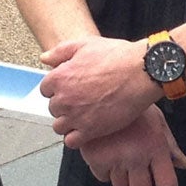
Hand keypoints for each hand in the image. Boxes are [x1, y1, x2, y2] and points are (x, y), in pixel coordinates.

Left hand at [37, 34, 160, 148]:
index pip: (45, 89)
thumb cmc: (117, 56)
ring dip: (68, 122)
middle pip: (53, 108)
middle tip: (81, 100)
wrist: (140, 72)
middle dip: (64, 105)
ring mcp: (76, 116)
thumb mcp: (85, 44)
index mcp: (59, 77)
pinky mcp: (90, 130)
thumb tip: (45, 58)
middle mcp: (64, 99)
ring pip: (59, 126)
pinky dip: (76, 137)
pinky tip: (87, 128)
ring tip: (83, 115)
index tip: (71, 88)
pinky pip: (72, 141)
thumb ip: (60, 51)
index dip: (59, 88)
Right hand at [78, 107, 185, 185]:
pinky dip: (104, 170)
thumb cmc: (135, 107)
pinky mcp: (96, 158)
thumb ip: (169, 146)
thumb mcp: (157, 122)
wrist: (103, 89)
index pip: (167, 184)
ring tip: (119, 155)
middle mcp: (138, 155)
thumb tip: (183, 164)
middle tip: (136, 174)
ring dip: (121, 178)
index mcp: (156, 147)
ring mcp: (116, 158)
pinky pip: (102, 178)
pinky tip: (105, 150)